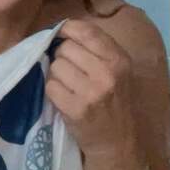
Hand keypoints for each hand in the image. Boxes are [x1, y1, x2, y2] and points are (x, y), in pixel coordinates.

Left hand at [45, 19, 139, 155]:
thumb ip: (97, 49)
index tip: (60, 33)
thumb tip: (65, 28)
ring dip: (56, 75)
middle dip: (62, 57)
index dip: (68, 28)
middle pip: (65, 48)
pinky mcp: (74, 108)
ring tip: (68, 85)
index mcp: (119, 60)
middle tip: (70, 70)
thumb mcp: (118, 71)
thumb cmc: (115, 102)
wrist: (117, 141)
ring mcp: (90, 92)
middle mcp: (106, 73)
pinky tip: (64, 98)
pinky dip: (53, 91)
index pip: (87, 31)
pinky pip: (50, 86)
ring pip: (55, 66)